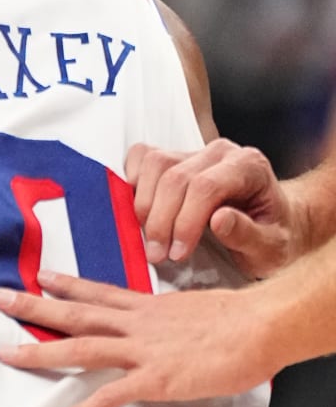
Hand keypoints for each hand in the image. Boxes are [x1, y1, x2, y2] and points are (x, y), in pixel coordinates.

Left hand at [0, 272, 275, 406]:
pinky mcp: (155, 378)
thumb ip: (173, 321)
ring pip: (82, 346)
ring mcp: (144, 350)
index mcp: (151, 308)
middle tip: (1, 297)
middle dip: (36, 306)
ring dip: (41, 350)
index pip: (101, 292)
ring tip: (7, 354)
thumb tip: (169, 329)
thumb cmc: (241, 321)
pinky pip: (110, 396)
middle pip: (78, 312)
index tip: (42, 276)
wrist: (262, 326)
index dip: (68, 285)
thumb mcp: (197, 312)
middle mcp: (139, 323)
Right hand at [126, 139, 298, 274]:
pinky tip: (141, 213)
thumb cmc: (273, 236)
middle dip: (161, 221)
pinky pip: (141, 157)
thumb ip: (248, 235)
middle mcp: (221, 153)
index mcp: (250, 167)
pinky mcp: (174, 157)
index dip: (185, 221)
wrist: (271, 224)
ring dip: (143, 206)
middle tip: (158, 255)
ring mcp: (195, 151)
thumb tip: (218, 220)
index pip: (206, 186)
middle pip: (175, 177)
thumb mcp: (272, 248)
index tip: (177, 254)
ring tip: (152, 240)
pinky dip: (132, 183)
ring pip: (154, 164)